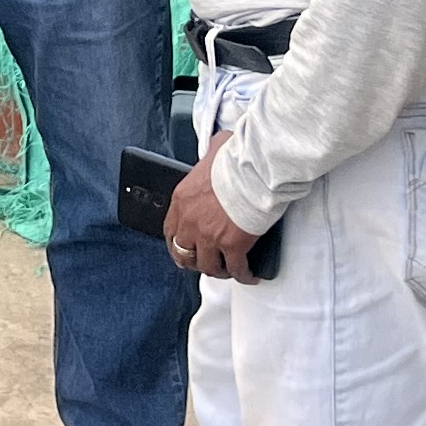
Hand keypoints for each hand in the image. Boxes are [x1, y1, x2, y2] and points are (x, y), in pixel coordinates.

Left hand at [164, 134, 271, 279]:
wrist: (254, 170)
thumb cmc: (237, 158)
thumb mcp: (215, 150)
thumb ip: (210, 156)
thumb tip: (217, 149)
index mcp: (182, 200)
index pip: (170, 230)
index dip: (176, 244)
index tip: (182, 248)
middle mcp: (191, 222)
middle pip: (185, 253)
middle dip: (194, 261)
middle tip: (204, 264)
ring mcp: (210, 237)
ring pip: (208, 266)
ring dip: (218, 270)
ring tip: (227, 270)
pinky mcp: (233, 246)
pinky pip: (236, 269)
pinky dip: (243, 275)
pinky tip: (249, 275)